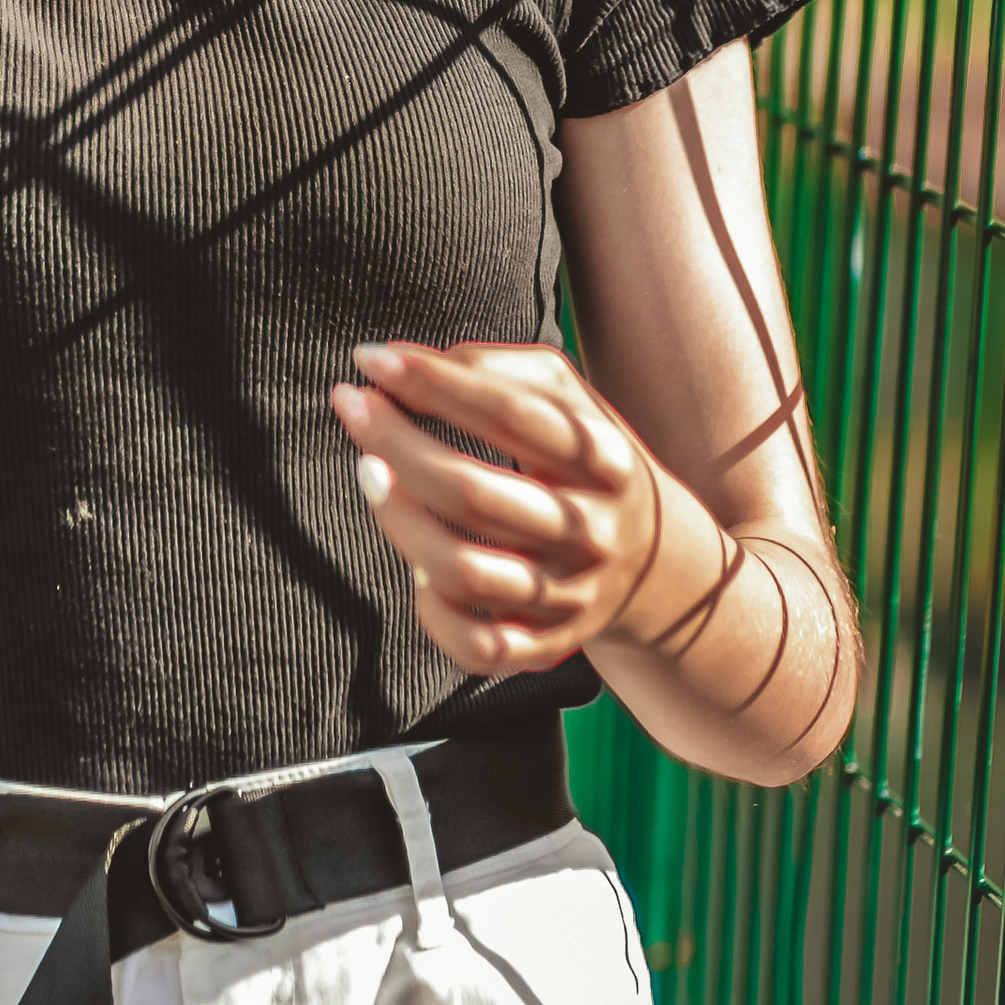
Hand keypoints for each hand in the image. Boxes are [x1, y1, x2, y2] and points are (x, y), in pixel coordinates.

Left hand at [328, 340, 669, 677]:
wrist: (652, 560)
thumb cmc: (583, 461)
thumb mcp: (570, 400)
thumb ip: (498, 368)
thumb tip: (408, 363)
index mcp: (604, 459)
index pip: (511, 414)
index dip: (433, 382)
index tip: (371, 357)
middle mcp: (590, 531)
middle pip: (473, 493)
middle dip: (395, 443)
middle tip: (352, 405)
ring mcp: (569, 595)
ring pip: (464, 572)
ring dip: (398, 519)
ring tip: (368, 472)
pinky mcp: (548, 645)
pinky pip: (476, 647)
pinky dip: (433, 612)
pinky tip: (415, 569)